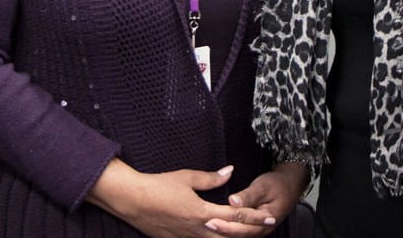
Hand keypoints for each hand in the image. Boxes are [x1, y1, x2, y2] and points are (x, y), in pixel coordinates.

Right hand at [87, 159, 278, 237]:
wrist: (132, 201)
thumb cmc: (158, 186)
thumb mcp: (186, 177)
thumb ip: (211, 178)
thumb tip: (230, 171)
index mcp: (202, 212)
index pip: (235, 216)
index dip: (254, 217)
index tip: (269, 216)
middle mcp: (198, 230)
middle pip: (231, 236)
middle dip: (251, 232)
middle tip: (267, 227)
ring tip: (247, 234)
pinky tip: (220, 237)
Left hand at [204, 162, 309, 235]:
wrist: (290, 185)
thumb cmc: (277, 184)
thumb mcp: (263, 186)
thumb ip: (248, 195)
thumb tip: (233, 201)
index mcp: (266, 220)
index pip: (244, 227)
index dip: (226, 226)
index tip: (210, 221)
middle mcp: (262, 229)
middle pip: (239, 235)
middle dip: (221, 231)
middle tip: (204, 224)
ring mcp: (258, 230)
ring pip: (239, 236)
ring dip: (224, 233)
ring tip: (206, 228)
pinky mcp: (254, 227)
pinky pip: (240, 233)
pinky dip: (229, 231)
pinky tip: (217, 228)